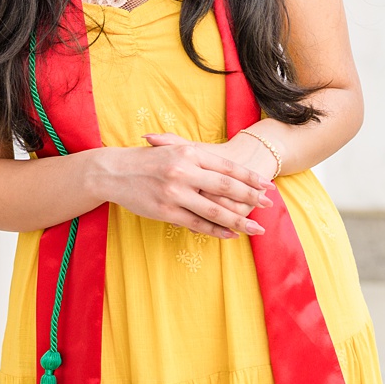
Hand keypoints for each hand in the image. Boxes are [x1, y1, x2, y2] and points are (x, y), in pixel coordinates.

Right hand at [93, 135, 268, 238]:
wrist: (115, 171)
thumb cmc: (149, 158)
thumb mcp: (175, 148)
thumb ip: (201, 156)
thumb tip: (232, 168)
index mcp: (190, 153)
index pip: (228, 167)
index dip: (250, 177)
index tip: (268, 186)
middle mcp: (185, 172)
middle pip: (227, 188)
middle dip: (251, 197)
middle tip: (269, 205)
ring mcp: (176, 193)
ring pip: (215, 211)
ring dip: (240, 221)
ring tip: (258, 228)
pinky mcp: (166, 211)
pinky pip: (197, 224)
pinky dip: (216, 231)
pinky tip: (231, 235)